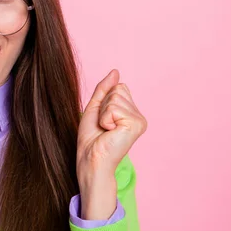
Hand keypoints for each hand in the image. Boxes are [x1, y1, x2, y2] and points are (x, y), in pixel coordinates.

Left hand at [76, 69, 146, 218]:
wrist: (91, 159)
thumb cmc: (92, 139)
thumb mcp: (96, 108)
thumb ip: (105, 89)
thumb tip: (115, 71)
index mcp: (132, 112)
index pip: (119, 87)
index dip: (104, 101)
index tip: (103, 120)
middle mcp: (139, 116)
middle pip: (118, 90)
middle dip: (104, 106)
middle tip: (104, 126)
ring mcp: (140, 121)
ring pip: (115, 97)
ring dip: (104, 113)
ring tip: (106, 130)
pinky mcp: (135, 125)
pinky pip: (113, 108)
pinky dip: (105, 119)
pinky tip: (110, 132)